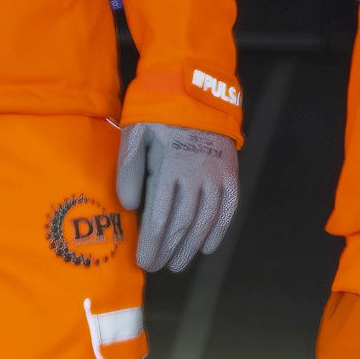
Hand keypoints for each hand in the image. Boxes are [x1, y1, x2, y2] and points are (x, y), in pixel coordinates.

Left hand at [117, 122, 240, 272]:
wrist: (196, 91)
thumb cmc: (158, 116)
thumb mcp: (135, 133)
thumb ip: (129, 168)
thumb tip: (128, 205)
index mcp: (169, 167)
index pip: (159, 217)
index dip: (151, 243)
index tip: (143, 261)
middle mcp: (196, 176)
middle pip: (181, 225)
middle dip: (167, 250)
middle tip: (156, 266)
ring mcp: (217, 177)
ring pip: (205, 222)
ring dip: (190, 247)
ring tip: (177, 264)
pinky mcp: (231, 175)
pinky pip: (227, 210)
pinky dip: (217, 232)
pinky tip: (205, 248)